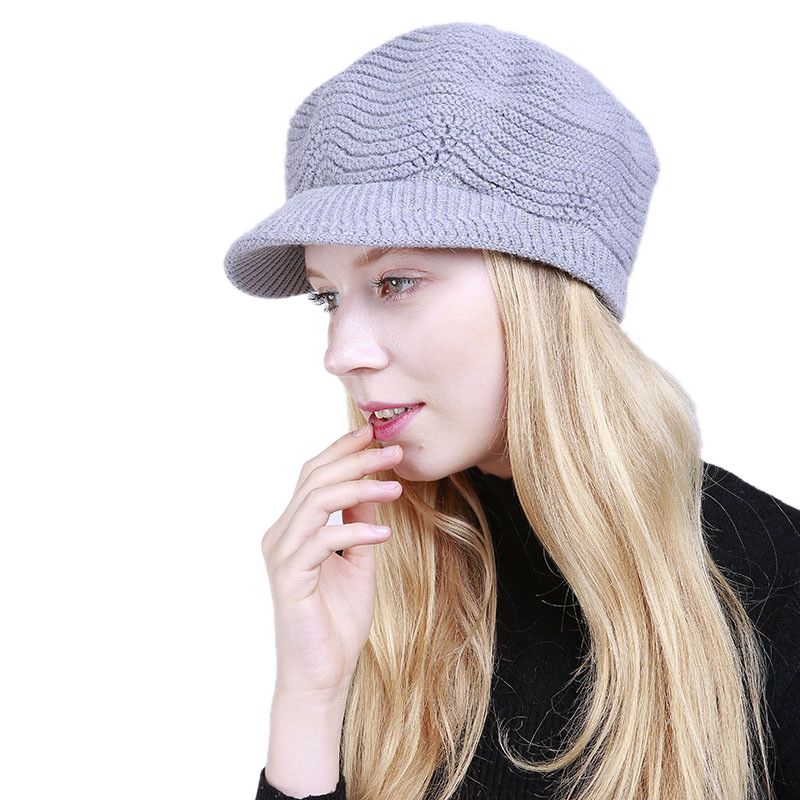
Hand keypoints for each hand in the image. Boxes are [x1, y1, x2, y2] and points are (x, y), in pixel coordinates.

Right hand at [261, 423, 403, 702]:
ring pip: (316, 502)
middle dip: (356, 460)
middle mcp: (281, 534)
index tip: (374, 434)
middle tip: (393, 452)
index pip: (314, 475)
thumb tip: (373, 486)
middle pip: (315, 479)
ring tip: (396, 487)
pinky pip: (322, 541)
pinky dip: (355, 530)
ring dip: (359, 488)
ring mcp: (282, 555)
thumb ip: (359, 522)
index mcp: (294, 528)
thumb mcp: (358, 561)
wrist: (322, 674)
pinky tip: (385, 532)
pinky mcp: (289, 578)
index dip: (342, 450)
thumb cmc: (338, 621)